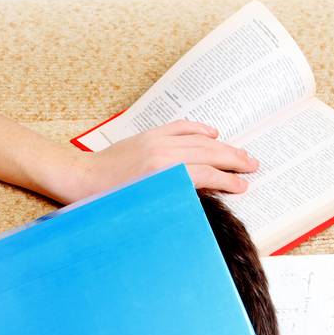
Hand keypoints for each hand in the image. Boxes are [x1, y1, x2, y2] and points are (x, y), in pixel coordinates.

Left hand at [53, 121, 258, 202]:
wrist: (80, 178)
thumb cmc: (107, 201)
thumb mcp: (142, 208)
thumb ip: (171, 202)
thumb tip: (199, 202)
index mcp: (162, 174)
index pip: (206, 175)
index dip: (228, 181)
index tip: (243, 187)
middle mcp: (162, 153)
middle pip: (208, 153)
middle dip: (233, 160)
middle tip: (253, 166)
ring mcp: (156, 141)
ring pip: (199, 139)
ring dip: (223, 145)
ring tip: (241, 153)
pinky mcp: (149, 135)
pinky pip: (181, 127)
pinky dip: (199, 129)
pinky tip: (213, 133)